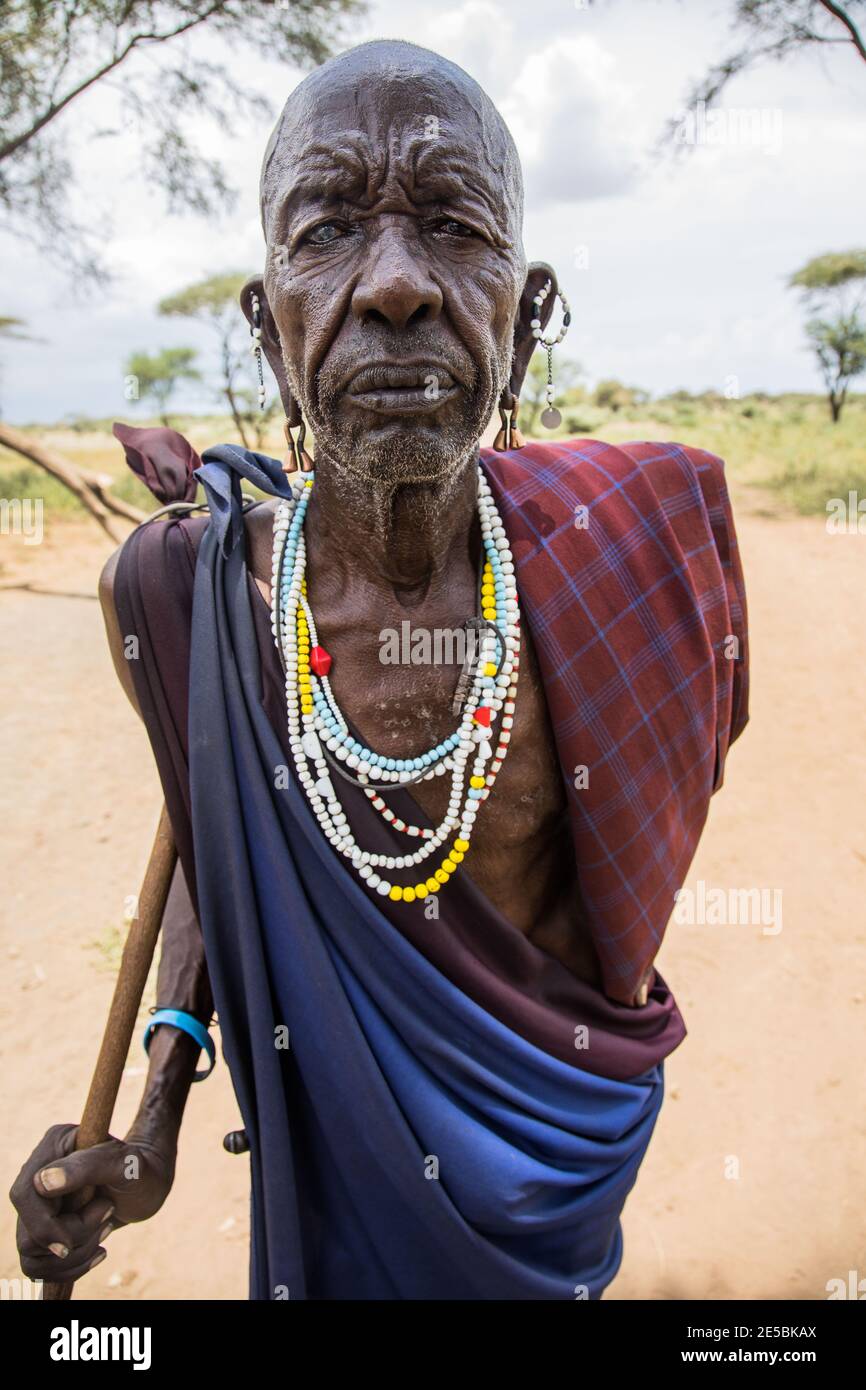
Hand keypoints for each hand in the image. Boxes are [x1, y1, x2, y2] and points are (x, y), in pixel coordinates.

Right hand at [10, 1122, 175, 1284]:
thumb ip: (87, 1167)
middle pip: (28, 1229)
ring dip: (75, 1252)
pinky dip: (72, 1264)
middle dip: (70, 1236)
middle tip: (107, 1216)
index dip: (44, 1224)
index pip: (25, 1194)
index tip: (73, 1239)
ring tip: (106, 1226)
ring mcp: (39, 1201)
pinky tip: (98, 1248)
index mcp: (53, 1146)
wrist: (148, 1185)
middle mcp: (39, 1171)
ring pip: (32, 1250)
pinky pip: (40, 1262)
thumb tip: (42, 1183)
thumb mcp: (124, 1165)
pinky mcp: (44, 1224)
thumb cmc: (140, 1170)